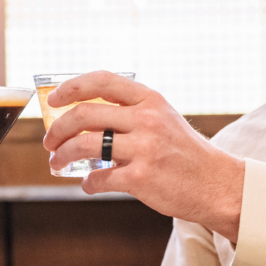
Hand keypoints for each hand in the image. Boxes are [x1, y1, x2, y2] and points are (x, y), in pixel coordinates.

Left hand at [43, 71, 245, 240]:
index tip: (53, 99)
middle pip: (84, 114)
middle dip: (57, 128)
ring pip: (84, 145)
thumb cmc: (184, 152)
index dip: (71, 87)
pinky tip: (89, 184)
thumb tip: (82, 114)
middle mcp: (147, 119)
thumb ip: (130, 111)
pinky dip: (87, 183)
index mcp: (150, 100)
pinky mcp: (142, 178)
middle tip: (49, 141)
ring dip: (61, 155)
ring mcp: (145, 149)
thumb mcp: (163, 118)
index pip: (102, 81)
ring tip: (56, 163)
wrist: (216, 184)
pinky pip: (99, 178)